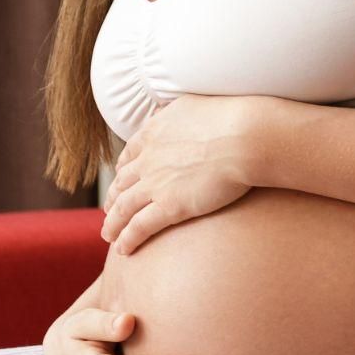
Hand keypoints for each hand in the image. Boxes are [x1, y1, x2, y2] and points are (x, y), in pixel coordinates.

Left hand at [101, 94, 261, 254]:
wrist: (245, 136)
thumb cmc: (231, 117)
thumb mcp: (191, 104)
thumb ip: (174, 112)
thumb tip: (168, 113)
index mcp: (153, 134)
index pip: (129, 157)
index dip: (122, 172)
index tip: (121, 180)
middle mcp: (148, 159)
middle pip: (121, 183)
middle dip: (113, 199)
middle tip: (110, 212)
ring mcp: (156, 184)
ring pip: (123, 207)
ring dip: (113, 224)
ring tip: (108, 236)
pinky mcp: (170, 207)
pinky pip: (140, 226)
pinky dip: (127, 239)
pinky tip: (123, 250)